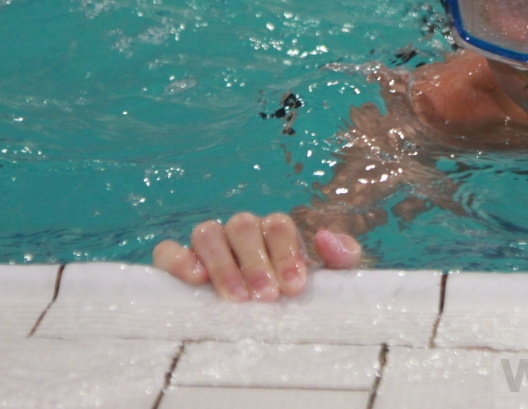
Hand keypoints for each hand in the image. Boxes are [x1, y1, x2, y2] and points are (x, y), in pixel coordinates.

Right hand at [152, 212, 361, 300]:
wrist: (265, 320)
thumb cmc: (295, 295)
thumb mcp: (328, 279)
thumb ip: (341, 256)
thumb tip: (325, 237)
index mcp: (274, 230)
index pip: (279, 225)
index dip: (287, 252)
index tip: (294, 287)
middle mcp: (241, 231)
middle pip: (244, 226)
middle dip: (256, 262)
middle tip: (266, 296)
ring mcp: (208, 243)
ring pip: (208, 233)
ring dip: (222, 264)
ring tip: (236, 299)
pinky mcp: (177, 260)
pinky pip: (168, 250)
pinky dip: (178, 260)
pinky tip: (194, 280)